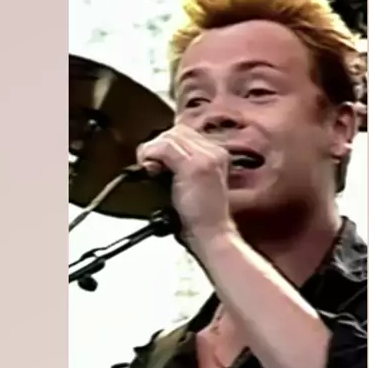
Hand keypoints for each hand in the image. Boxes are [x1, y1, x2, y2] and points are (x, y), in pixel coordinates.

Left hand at [136, 124, 235, 251]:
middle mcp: (215, 151)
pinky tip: (150, 170)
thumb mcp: (195, 184)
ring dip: (152, 151)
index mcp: (217, 154)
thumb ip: (181, 166)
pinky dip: (151, 155)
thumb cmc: (202, 217)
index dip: (166, 145)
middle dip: (158, 146)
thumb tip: (158, 157)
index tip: (157, 162)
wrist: (212, 236)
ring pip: (169, 136)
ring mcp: (206, 157)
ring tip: (150, 170)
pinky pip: (164, 147)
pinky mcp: (195, 165)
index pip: (185, 133)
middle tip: (151, 167)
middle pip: (176, 132)